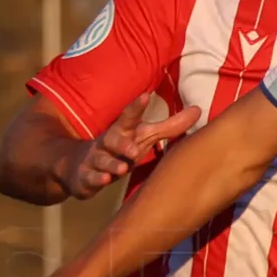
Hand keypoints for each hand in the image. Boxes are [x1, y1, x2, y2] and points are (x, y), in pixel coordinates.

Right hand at [66, 96, 200, 198]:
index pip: (129, 117)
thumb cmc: (121, 148)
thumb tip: (198, 110)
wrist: (79, 166)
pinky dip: (96, 179)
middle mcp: (108, 143)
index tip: (145, 96)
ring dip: (112, 165)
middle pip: (114, 140)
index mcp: (123, 131)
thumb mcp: (144, 136)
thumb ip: (170, 126)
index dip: (136, 107)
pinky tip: (104, 180)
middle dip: (123, 144)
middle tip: (135, 149)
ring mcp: (95, 160)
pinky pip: (91, 178)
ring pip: (103, 161)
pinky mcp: (86, 177)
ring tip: (122, 170)